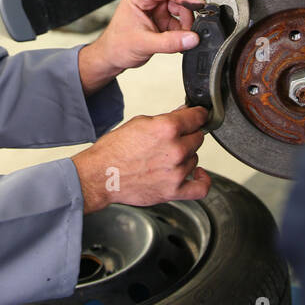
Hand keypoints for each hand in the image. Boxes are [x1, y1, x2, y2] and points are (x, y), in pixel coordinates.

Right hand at [71, 106, 211, 212]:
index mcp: (166, 128)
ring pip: (195, 158)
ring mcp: (176, 172)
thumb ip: (166, 119)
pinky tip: (198, 173)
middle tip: (173, 139)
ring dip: (186, 157)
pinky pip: (201, 188)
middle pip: (198, 138)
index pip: (197, 117)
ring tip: (167, 157)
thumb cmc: (114, 150)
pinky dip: (203, 180)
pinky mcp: (174, 191)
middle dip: (188, 136)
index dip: (198, 115)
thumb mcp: (139, 123)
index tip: (199, 116)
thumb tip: (184, 114)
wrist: (101, 175)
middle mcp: (175, 150)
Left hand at [78, 0, 205, 92]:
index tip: (199, 5)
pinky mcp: (163, 14)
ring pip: (182, 1)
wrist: (112, 56)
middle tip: (198, 17)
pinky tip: (181, 37)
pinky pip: (181, 15)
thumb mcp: (144, 44)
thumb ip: (170, 42)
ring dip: (188, 18)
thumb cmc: (118, 45)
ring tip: (185, 35)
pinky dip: (185, 26)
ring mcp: (156, 4)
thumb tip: (192, 38)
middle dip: (189, 3)